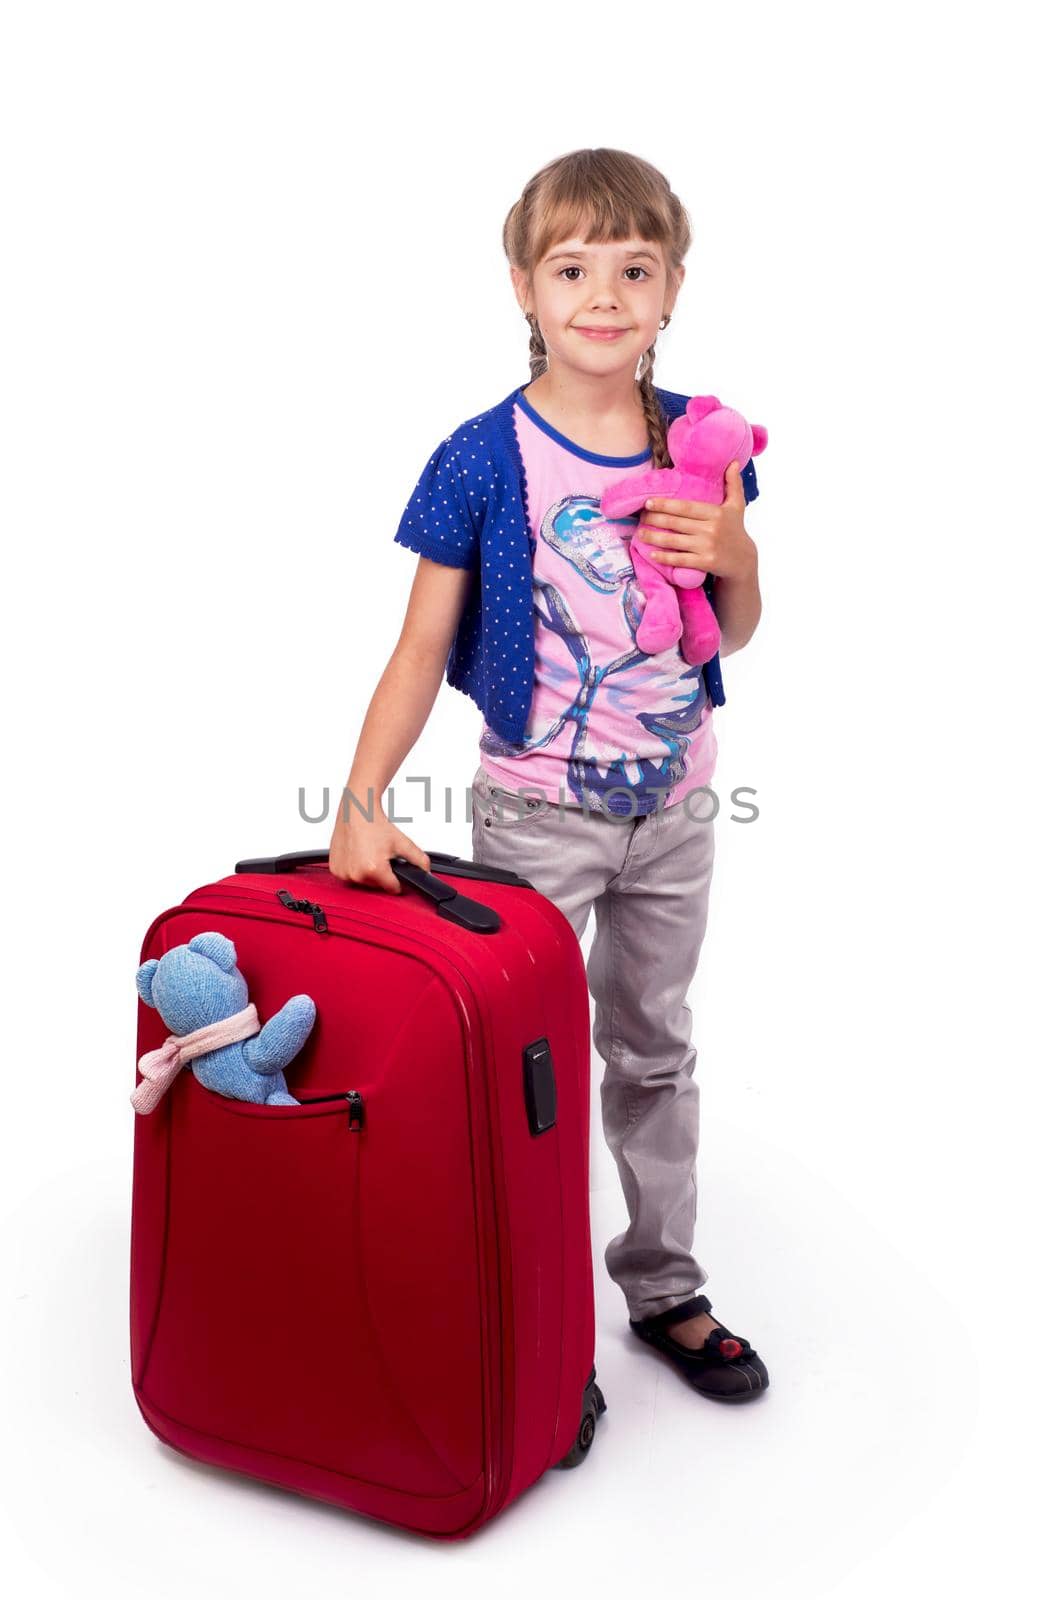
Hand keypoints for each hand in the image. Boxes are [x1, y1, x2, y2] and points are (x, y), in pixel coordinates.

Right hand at [328, 807, 430, 894]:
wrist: (356, 810)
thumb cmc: (375, 824)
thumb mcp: (402, 842)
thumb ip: (419, 860)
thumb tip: (426, 872)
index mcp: (374, 870)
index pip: (393, 889)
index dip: (397, 879)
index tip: (394, 867)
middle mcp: (357, 874)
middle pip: (377, 886)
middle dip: (382, 874)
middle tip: (380, 855)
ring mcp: (344, 873)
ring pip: (363, 883)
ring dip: (368, 873)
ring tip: (369, 853)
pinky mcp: (335, 869)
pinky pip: (349, 877)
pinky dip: (354, 869)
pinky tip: (358, 854)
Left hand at [635, 459, 755, 581]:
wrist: (743, 560)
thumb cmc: (736, 529)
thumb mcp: (737, 505)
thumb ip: (733, 483)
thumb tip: (733, 462)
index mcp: (715, 513)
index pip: (685, 507)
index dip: (665, 505)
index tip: (648, 503)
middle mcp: (711, 529)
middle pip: (676, 523)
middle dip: (655, 520)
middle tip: (641, 518)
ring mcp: (707, 546)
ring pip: (674, 541)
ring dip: (654, 538)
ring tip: (640, 534)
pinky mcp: (705, 562)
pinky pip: (680, 559)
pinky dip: (665, 557)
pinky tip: (652, 554)